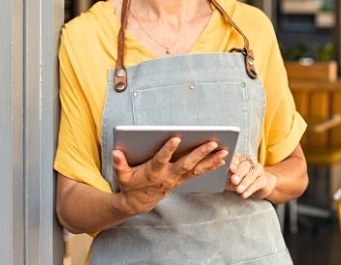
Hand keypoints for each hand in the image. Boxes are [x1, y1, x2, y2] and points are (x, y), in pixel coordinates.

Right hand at [111, 137, 228, 215]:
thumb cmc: (130, 185)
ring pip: (197, 169)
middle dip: (200, 153)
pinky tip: (222, 159)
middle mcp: (168, 176)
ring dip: (211, 160)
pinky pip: (199, 173)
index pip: (161, 159)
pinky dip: (211, 166)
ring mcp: (177, 179)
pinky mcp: (182, 180)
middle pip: (186, 163)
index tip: (176, 138)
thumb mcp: (122, 175)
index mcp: (153, 172)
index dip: (168, 150)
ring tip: (224, 151)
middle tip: (212, 142)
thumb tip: (116, 153)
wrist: (138, 203)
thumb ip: (119, 164)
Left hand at [227, 153, 276, 199]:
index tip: (230, 169)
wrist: (256, 185)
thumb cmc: (239, 180)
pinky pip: (257, 184)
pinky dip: (250, 190)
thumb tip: (218, 179)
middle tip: (233, 180)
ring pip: (252, 174)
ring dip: (245, 182)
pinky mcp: (263, 179)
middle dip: (239, 173)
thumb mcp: (231, 177)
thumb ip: (226, 177)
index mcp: (240, 158)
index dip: (233, 163)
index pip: (236, 158)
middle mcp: (250, 161)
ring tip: (238, 190)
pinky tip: (244, 195)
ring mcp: (258, 169)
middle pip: (245, 165)